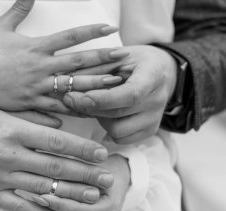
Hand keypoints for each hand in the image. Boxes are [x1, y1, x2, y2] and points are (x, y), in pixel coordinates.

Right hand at [0, 0, 125, 116]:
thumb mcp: (0, 27)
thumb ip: (18, 9)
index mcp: (36, 47)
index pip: (69, 37)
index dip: (91, 32)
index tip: (110, 29)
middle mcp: (41, 67)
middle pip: (78, 62)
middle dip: (102, 59)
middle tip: (123, 58)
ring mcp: (38, 87)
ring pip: (72, 86)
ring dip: (95, 85)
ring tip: (116, 85)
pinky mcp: (32, 102)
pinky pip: (57, 107)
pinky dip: (74, 109)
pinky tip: (90, 110)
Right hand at [0, 107, 114, 210]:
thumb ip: (30, 116)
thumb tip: (61, 124)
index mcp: (12, 130)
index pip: (57, 141)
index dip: (82, 148)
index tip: (102, 153)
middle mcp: (8, 154)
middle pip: (55, 168)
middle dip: (86, 174)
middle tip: (108, 179)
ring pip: (42, 190)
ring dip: (71, 195)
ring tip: (93, 197)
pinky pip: (19, 207)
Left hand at [39, 155, 130, 210]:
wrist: (117, 175)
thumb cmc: (104, 166)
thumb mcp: (91, 166)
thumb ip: (76, 173)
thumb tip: (51, 174)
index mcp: (110, 205)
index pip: (78, 209)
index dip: (58, 203)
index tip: (42, 194)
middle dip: (53, 207)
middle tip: (37, 197)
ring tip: (43, 198)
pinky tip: (53, 205)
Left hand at [62, 45, 177, 143]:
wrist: (161, 71)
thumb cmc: (134, 61)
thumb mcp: (116, 55)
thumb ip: (94, 67)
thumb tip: (64, 79)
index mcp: (154, 75)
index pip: (130, 94)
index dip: (102, 99)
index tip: (78, 96)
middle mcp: (158, 99)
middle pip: (118, 113)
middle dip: (89, 107)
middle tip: (69, 98)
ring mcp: (155, 118)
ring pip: (117, 130)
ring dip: (98, 118)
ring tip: (94, 104)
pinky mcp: (150, 131)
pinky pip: (121, 139)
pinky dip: (108, 128)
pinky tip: (104, 114)